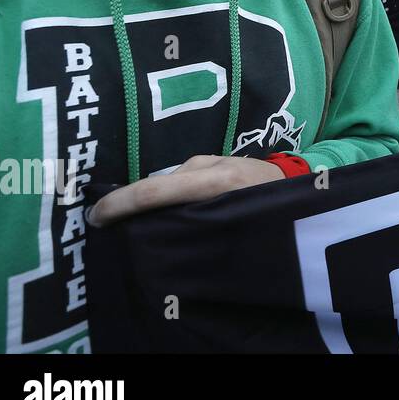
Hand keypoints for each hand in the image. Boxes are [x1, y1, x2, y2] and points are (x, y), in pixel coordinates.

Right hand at [89, 155, 284, 225]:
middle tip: (102, 223)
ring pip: (170, 181)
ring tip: (128, 223)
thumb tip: (160, 239)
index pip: (157, 190)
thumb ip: (204, 228)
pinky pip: (183, 179)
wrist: (302, 186)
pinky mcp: (216, 161)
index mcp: (220, 181)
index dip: (121, 204)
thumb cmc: (275, 215)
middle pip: (157, 183)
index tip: (96, 218)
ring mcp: (215, 159)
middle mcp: (214, 164)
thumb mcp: (242, 228)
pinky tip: (159, 212)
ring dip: (151, 201)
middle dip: (127, 202)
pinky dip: (168, 195)